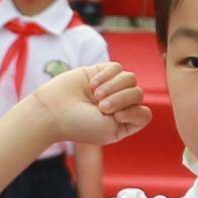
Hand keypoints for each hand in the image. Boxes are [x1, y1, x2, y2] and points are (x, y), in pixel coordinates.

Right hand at [32, 62, 148, 152]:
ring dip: (113, 87)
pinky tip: (92, 85)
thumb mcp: (111, 130)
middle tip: (101, 106)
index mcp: (123, 122)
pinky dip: (106, 76)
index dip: (133, 112)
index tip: (114, 116)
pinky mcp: (100, 72)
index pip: (144, 113)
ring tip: (95, 95)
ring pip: (130, 79)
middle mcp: (119, 104)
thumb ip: (134, 118)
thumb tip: (141, 94)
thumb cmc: (80, 125)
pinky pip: (117, 67)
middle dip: (121, 99)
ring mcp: (111, 87)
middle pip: (138, 93)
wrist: (53, 111)